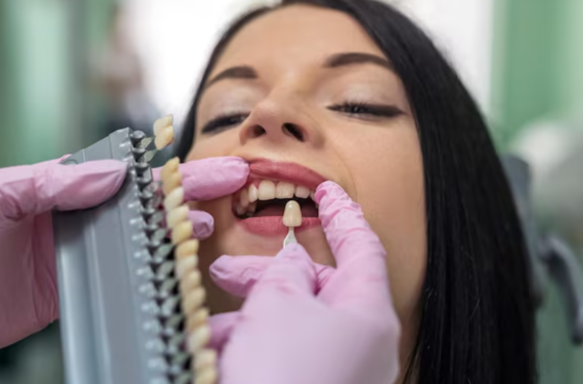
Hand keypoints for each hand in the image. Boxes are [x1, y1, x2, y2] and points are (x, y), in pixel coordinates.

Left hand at [0, 156, 247, 383]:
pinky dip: (156, 262)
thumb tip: (112, 173)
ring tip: (212, 217)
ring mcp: (81, 249)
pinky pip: (125, 270)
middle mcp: (75, 213)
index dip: (163, 163)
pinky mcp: (81, 284)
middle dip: (189, 186)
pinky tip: (180, 254)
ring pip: (141, 232)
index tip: (200, 160)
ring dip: (179, 224)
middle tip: (232, 178)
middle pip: (142, 197)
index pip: (120, 167)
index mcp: (56, 183)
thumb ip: (50, 183)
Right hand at [206, 181, 400, 383]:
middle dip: (268, 276)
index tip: (328, 193)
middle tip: (227, 268)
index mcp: (367, 313)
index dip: (342, 216)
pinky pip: (283, 357)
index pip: (362, 248)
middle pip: (317, 288)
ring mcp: (339, 373)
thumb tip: (290, 264)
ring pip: (292, 325)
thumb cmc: (285, 378)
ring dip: (250, 318)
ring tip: (215, 328)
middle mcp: (360, 344)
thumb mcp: (278, 305)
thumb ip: (284, 273)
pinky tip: (219, 351)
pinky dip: (251, 348)